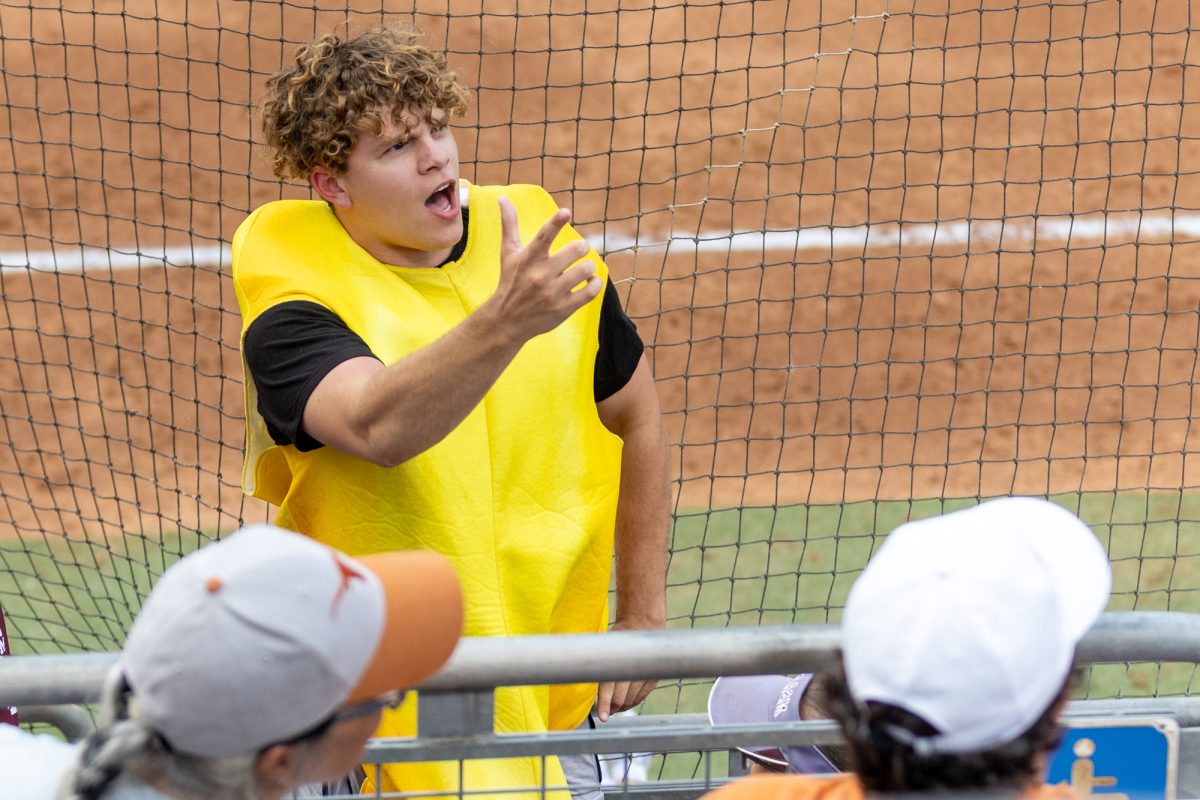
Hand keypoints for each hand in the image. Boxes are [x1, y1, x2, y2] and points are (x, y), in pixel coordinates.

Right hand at [490, 196, 602, 341]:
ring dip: (588, 267)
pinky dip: (595, 283)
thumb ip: (509, 225)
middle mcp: (540, 275)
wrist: (506, 321)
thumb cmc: (510, 282)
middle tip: (579, 250)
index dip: (556, 222)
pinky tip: (590, 281)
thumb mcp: (508, 253)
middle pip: (574, 251)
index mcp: (528, 258)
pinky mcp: (563, 308)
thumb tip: (503, 197)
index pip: (544, 236)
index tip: (566, 212)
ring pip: (585, 270)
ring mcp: (552, 293)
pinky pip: (590, 292)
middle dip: (581, 247)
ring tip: (583, 268)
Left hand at [596, 617, 663, 721]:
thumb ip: (597, 664)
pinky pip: (641, 697)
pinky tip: (626, 701)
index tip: (603, 717)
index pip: (608, 689)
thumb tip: (582, 678)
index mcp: (617, 661)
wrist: (643, 626)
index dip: (604, 705)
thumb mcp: (605, 646)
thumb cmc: (619, 637)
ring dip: (622, 706)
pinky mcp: (652, 679)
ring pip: (631, 701)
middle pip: (620, 699)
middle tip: (605, 711)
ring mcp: (645, 675)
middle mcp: (632, 669)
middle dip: (611, 707)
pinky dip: (633, 702)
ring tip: (614, 706)